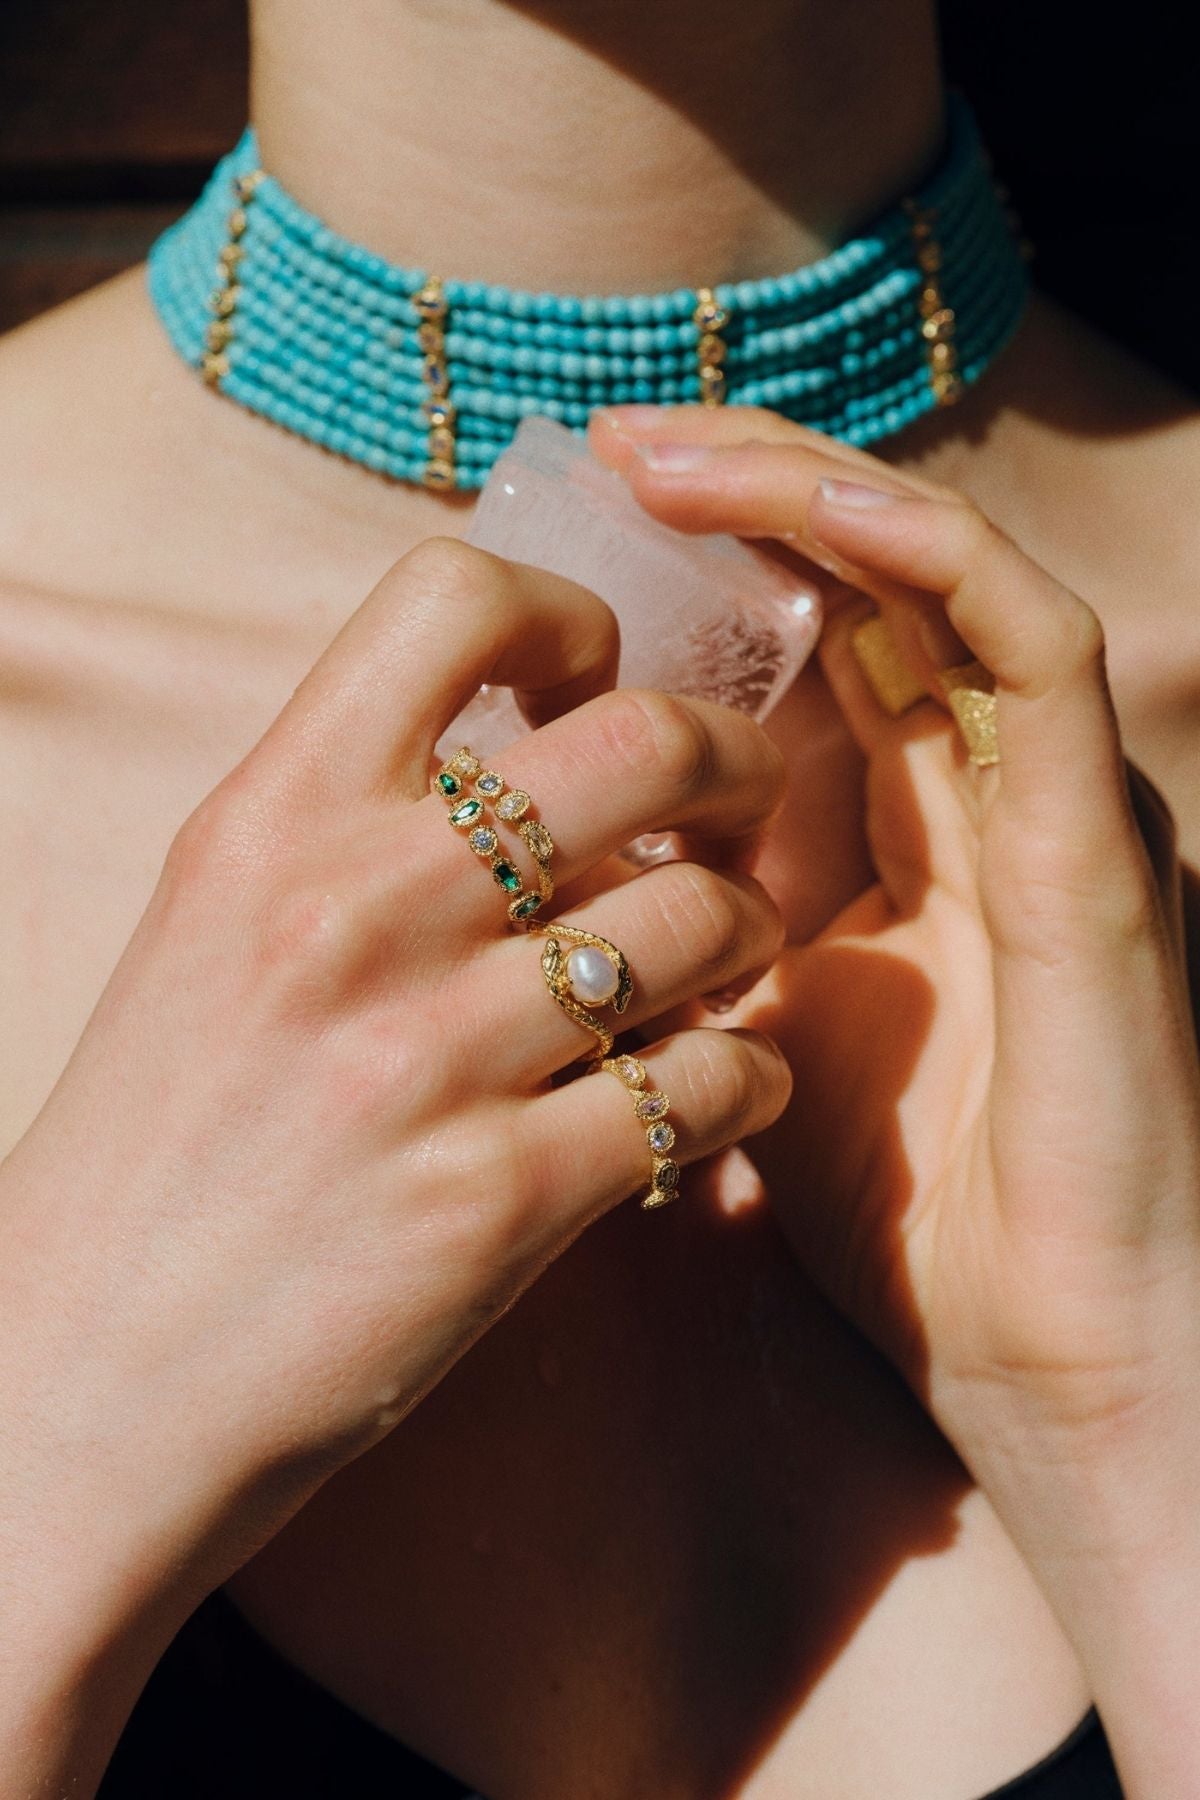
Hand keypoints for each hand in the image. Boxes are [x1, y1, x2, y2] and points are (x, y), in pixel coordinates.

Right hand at [0, 536, 791, 1792]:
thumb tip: (539, 753)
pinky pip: (713, 1082)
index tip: (593, 680)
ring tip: (724, 962)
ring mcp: (432, 1053)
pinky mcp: (501, 1196)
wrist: (85, 1375)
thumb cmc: (163, 1142)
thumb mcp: (216, 930)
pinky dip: (749, 1077)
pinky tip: (720, 1089)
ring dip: (750, 929)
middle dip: (735, 759)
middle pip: (643, 740)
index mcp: (269, 818)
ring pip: (703, 917)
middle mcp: (354, 908)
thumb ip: (353, 825)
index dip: (566, 617)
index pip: (450, 599)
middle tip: (740, 800)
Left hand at [592, 406, 1199, 1794]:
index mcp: (898, 825)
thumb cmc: (902, 1208)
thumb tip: (564, 849)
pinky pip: (1036, 656)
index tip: (571, 517)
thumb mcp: (756, 1029)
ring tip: (673, 453)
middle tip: (614, 443)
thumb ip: (696, 923)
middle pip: (872, 578)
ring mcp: (1049, 801)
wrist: (1039, 1353)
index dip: (703, 557)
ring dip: (814, 494)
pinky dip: (936, 559)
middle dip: (742, 491)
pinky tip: (819, 508)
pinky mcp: (1100, 842)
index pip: (811, 638)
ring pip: (950, 578)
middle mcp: (981, 787)